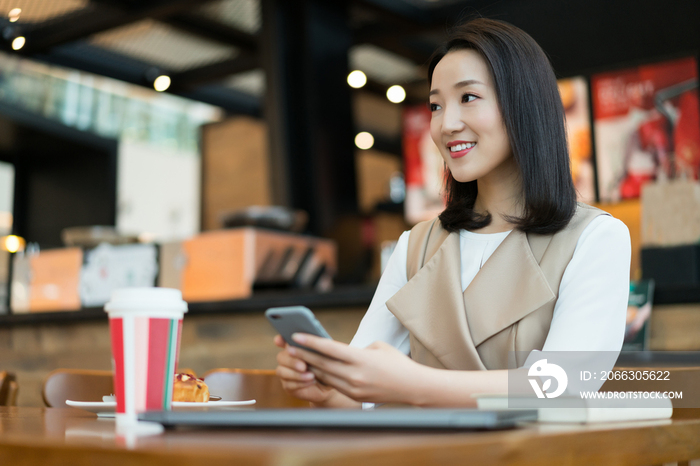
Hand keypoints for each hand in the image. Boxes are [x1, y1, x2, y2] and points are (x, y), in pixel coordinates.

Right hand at [273, 335, 335, 404]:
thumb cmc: (329, 364)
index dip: (280, 340)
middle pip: (281, 356)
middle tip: (303, 366)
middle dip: (291, 361)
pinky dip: (300, 383)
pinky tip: (311, 381)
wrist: (331, 383)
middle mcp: (288, 358)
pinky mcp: (288, 386)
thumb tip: (312, 340)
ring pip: (281, 371)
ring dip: (296, 374)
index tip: (279, 340)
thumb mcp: (327, 353)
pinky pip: (288, 384)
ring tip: (311, 376)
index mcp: (296, 346)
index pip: (283, 340)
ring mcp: (286, 372)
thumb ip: (318, 346)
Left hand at [287, 333, 428, 404]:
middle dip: (304, 355)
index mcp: (361, 359)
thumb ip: (356, 349)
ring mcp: (354, 388)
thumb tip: (340, 352)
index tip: (296, 336)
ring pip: (325, 376)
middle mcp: (355, 375)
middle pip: (322, 364)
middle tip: (289, 347)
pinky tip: (314, 371)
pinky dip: (323, 377)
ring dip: (310, 367)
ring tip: (297, 359)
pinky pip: (334, 385)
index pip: (330, 349)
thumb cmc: (397, 363)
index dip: (311, 342)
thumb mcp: (378, 347)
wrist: (412, 387)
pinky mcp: (355, 397)